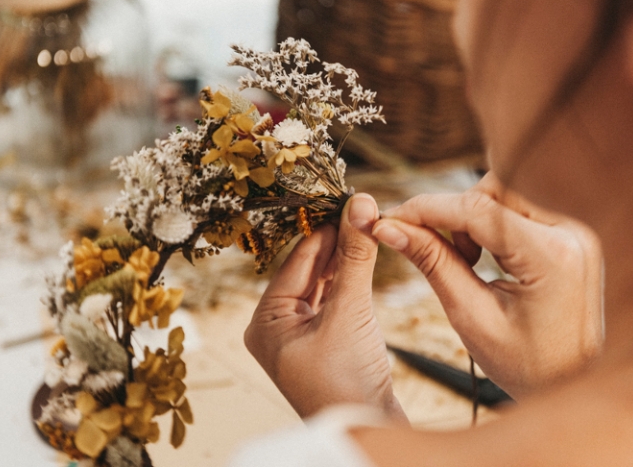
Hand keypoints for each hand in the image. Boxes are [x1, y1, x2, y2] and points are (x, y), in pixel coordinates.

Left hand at [244, 194, 406, 421]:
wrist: (369, 432)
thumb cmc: (347, 382)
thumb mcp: (351, 311)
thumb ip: (355, 257)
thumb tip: (362, 205)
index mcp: (264, 321)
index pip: (296, 261)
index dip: (324, 229)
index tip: (349, 200)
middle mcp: (275, 327)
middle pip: (307, 271)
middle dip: (336, 243)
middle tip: (363, 211)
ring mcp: (298, 337)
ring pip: (322, 285)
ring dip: (344, 261)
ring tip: (367, 230)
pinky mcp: (322, 344)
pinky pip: (332, 302)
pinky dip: (348, 283)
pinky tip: (363, 261)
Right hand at [373, 173, 603, 399]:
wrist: (574, 385)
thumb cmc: (527, 365)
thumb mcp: (471, 316)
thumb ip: (433, 263)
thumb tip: (390, 228)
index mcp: (553, 255)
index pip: (477, 209)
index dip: (426, 209)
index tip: (391, 219)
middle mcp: (572, 232)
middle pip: (495, 188)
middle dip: (456, 212)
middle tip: (440, 251)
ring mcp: (576, 230)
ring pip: (506, 192)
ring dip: (473, 217)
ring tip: (468, 262)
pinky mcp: (571, 234)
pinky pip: (520, 208)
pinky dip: (492, 223)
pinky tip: (485, 257)